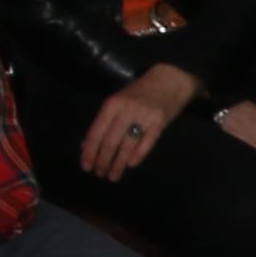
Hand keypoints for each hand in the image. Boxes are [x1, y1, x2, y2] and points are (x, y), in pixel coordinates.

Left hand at [79, 66, 199, 180]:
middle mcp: (126, 111)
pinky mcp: (159, 123)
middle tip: (100, 174)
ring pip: (127, 147)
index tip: (86, 167)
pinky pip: (146, 144)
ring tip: (113, 176)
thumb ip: (103, 122)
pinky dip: (137, 156)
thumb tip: (86, 145)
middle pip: (110, 142)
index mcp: (112, 105)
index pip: (96, 133)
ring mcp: (144, 117)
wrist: (169, 80)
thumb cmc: (139, 92)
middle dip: (103, 161)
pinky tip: (131, 165)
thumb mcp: (117, 102)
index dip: (90, 152)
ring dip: (118, 164)